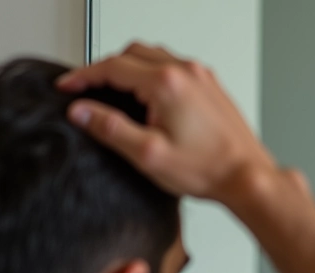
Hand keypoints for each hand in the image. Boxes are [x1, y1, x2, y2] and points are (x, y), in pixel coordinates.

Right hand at [57, 42, 276, 202]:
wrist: (247, 177)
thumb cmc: (208, 169)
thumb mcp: (149, 155)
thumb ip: (111, 129)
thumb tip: (82, 112)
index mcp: (166, 83)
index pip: (111, 66)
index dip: (83, 76)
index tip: (68, 87)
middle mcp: (186, 71)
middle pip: (132, 53)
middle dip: (106, 69)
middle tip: (90, 89)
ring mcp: (201, 77)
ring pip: (154, 56)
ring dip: (130, 68)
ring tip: (116, 92)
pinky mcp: (211, 87)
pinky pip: (174, 67)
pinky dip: (153, 73)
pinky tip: (150, 96)